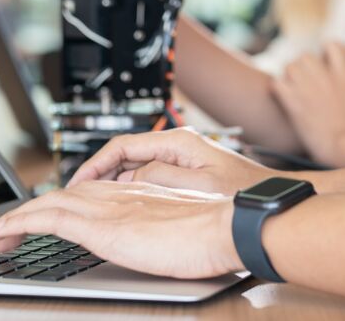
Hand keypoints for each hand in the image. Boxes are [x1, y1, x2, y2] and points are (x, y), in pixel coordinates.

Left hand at [0, 181, 240, 278]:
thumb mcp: (182, 228)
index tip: (45, 219)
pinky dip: (21, 222)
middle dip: (32, 212)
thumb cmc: (216, 234)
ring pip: (49, 204)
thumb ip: (161, 228)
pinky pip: (50, 219)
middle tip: (10, 232)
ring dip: (18, 218)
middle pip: (63, 196)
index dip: (61, 204)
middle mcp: (118, 194)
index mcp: (137, 193)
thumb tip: (151, 241)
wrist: (227, 227)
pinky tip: (4, 233)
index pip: (87, 193)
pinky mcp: (102, 227)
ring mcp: (108, 208)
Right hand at [68, 127, 279, 195]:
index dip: (96, 163)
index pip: (123, 145)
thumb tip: (132, 177)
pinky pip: (146, 175)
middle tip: (78, 194)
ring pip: (134, 165)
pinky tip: (122, 203)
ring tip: (93, 200)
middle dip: (99, 172)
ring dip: (112, 180)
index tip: (80, 181)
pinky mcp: (184, 171)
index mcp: (178, 142)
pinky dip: (130, 186)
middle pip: (125, 153)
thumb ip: (161, 176)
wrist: (266, 200)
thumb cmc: (241, 192)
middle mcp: (177, 145)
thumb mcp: (197, 185)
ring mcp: (180, 157)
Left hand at [272, 43, 344, 164]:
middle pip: (305, 55)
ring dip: (289, 75)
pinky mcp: (293, 104)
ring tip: (293, 87)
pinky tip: (282, 98)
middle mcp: (324, 78)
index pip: (332, 46)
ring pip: (289, 67)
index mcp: (344, 76)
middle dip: (303, 64)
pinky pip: (276, 84)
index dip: (327, 50)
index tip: (327, 60)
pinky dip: (277, 89)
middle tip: (305, 77)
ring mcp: (307, 89)